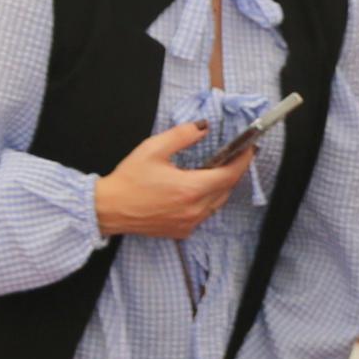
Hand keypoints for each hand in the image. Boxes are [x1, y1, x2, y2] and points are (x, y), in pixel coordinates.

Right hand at [92, 122, 248, 241]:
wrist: (109, 209)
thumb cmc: (128, 180)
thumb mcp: (153, 149)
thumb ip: (182, 136)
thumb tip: (203, 128)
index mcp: (190, 189)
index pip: (229, 175)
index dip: (243, 161)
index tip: (249, 149)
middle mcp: (194, 210)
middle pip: (226, 189)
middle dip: (233, 171)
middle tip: (235, 156)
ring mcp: (188, 224)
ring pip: (216, 203)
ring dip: (220, 187)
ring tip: (216, 170)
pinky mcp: (181, 231)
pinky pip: (203, 214)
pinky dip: (206, 201)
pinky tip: (196, 190)